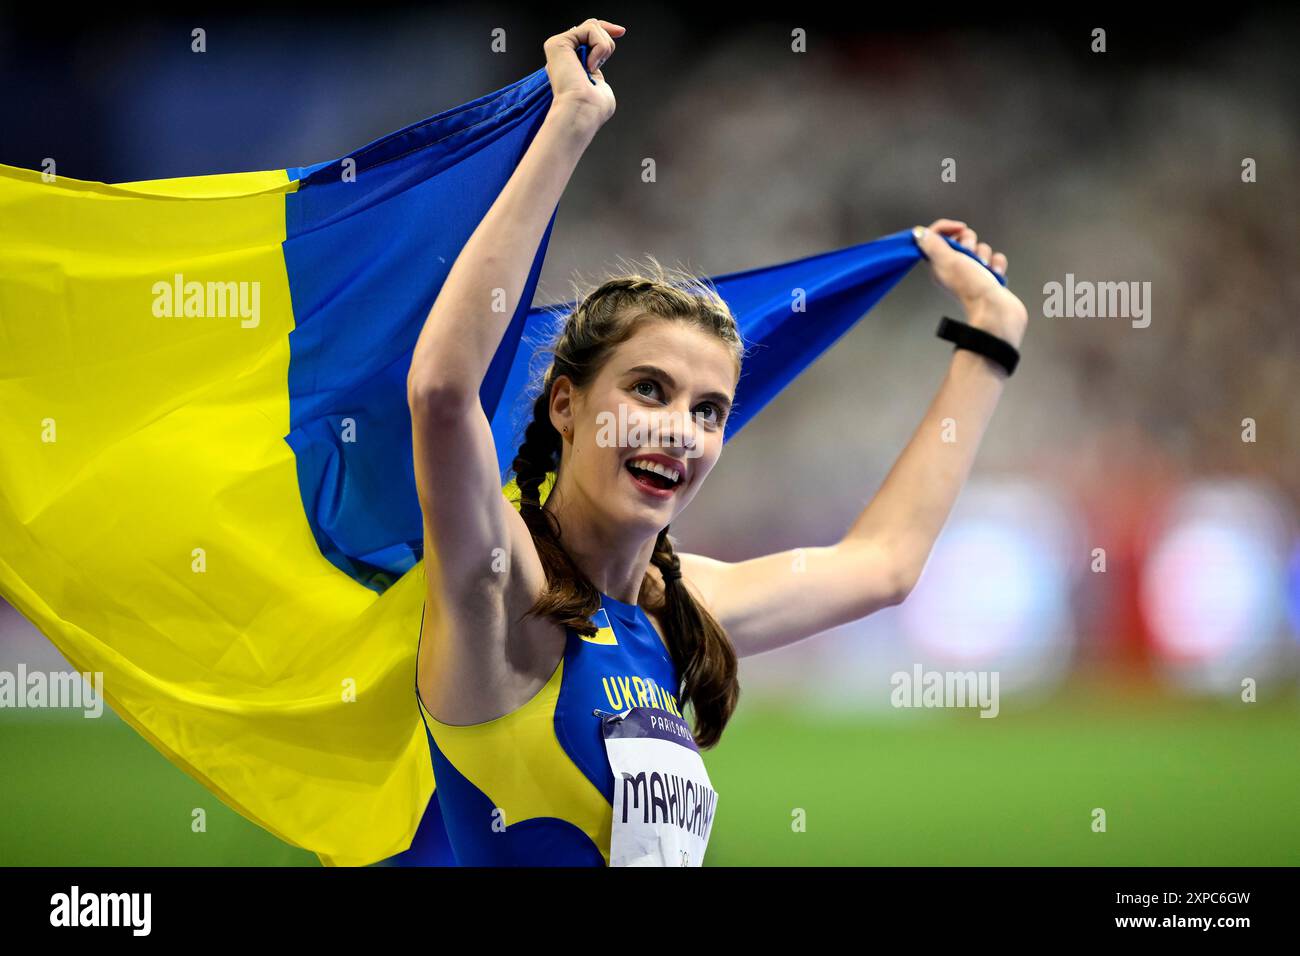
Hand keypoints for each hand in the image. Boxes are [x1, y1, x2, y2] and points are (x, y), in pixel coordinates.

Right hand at [544, 19, 626, 129]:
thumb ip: (596, 76)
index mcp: (571, 66)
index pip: (587, 38)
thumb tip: (594, 72)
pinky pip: (589, 29)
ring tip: (595, 68)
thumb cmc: (592, 110)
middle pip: (590, 26)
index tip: (621, 32)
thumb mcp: (600, 87)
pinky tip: (590, 66)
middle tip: (614, 44)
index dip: (605, 30)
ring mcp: (558, 48)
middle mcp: (563, 56)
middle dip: (607, 34)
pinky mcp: (557, 43)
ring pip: (592, 26)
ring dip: (604, 47)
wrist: (582, 112)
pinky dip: (599, 47)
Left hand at [912, 219, 1027, 348]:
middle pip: (961, 239)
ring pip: (980, 248)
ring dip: (984, 256)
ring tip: (983, 270)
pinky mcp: (989, 277)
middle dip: (970, 243)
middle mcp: (954, 268)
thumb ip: (933, 245)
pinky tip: (994, 275)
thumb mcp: (947, 261)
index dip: (947, 227)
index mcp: (938, 265)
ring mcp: (972, 273)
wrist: (996, 311)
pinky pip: (994, 260)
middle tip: (970, 257)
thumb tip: (919, 234)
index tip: (959, 227)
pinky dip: (997, 265)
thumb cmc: (971, 287)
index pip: (936, 236)